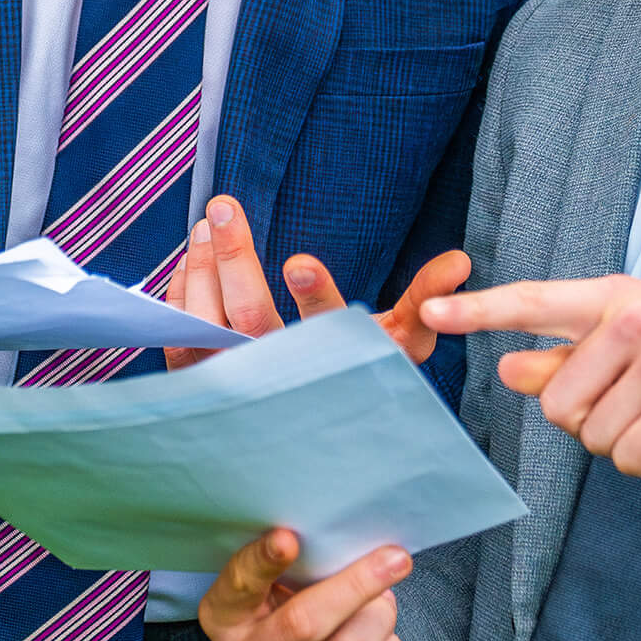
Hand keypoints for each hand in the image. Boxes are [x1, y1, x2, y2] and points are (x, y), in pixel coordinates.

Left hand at [163, 194, 470, 369]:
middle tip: (224, 206)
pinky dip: (180, 295)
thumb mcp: (401, 340)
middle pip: (249, 317)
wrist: (316, 435)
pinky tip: (190, 260)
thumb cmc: (359, 373)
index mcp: (332, 361)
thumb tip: (459, 261)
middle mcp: (282, 375)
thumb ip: (426, 298)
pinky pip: (180, 340)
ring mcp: (238, 383)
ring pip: (208, 324)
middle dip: (235, 259)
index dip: (314, 296)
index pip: (324, 327)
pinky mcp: (204, 383)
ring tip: (207, 223)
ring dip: (202, 268)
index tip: (299, 260)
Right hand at [202, 527, 407, 640]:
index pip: (240, 585)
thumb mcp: (279, 586)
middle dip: (357, 585)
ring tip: (382, 605)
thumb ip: (300, 564)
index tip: (289, 538)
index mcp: (223, 619)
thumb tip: (351, 544)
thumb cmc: (290, 614)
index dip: (263, 560)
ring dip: (380, 618)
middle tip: (395, 559)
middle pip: (303, 624)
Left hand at [423, 275, 640, 485]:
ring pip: (589, 435)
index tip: (430, 310)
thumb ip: (570, 361)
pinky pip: (626, 458)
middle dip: (593, 423)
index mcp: (618, 297)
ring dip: (628, 446)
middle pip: (555, 401)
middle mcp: (635, 316)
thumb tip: (507, 365)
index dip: (478, 310)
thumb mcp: (638, 356)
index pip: (534, 303)